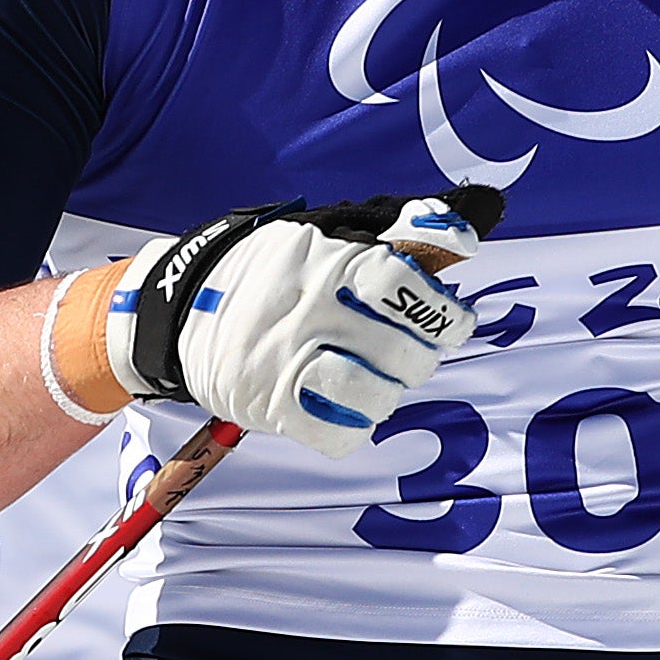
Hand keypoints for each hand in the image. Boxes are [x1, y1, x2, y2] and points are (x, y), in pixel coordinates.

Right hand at [110, 187, 495, 448]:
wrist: (181, 304)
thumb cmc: (277, 268)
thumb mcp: (336, 231)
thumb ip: (408, 228)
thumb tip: (477, 224)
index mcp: (330, 262)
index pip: (406, 288)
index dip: (444, 311)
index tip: (450, 320)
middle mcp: (310, 310)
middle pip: (404, 350)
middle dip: (419, 357)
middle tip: (407, 352)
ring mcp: (287, 360)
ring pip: (374, 396)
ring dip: (389, 394)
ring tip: (377, 381)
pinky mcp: (270, 404)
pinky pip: (336, 435)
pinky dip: (353, 429)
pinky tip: (347, 409)